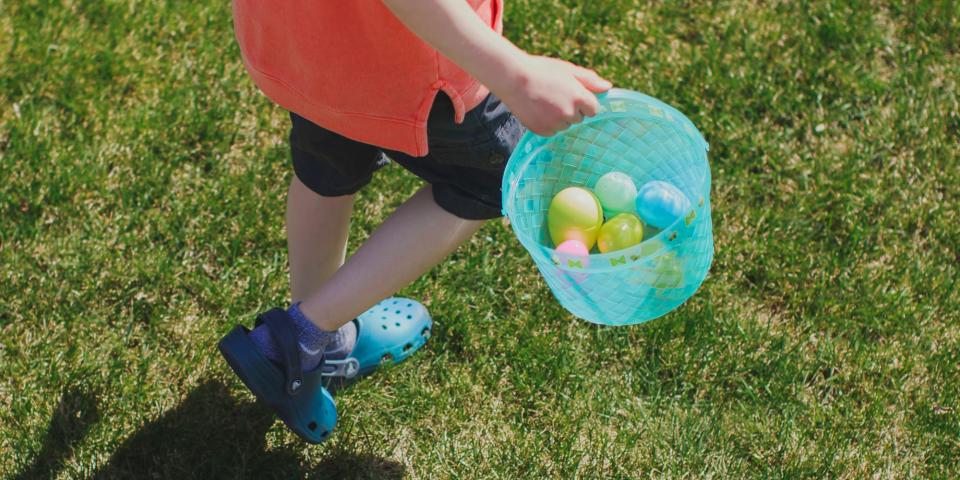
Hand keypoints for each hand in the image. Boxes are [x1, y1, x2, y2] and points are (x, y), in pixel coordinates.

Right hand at [494, 55, 611, 136]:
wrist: (512, 79)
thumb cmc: (541, 70)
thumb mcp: (568, 70)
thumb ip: (590, 80)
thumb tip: (608, 87)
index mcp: (579, 97)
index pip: (593, 109)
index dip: (584, 102)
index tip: (573, 95)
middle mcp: (569, 113)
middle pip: (579, 118)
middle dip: (571, 109)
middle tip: (555, 96)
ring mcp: (555, 124)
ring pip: (565, 126)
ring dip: (559, 118)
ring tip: (544, 102)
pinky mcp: (542, 131)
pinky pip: (552, 131)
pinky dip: (547, 124)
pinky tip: (538, 110)